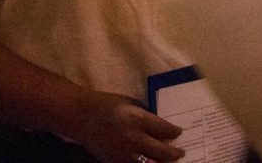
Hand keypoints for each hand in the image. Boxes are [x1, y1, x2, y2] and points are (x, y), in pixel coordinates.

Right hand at [70, 91, 184, 162]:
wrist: (81, 117)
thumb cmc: (107, 105)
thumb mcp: (130, 104)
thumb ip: (145, 116)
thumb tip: (161, 128)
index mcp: (137, 119)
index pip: (164, 130)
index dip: (174, 132)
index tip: (178, 132)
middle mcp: (133, 138)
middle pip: (162, 152)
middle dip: (174, 153)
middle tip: (180, 152)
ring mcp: (124, 154)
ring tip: (168, 162)